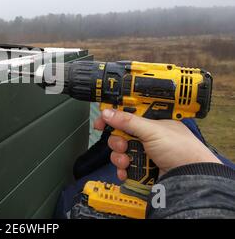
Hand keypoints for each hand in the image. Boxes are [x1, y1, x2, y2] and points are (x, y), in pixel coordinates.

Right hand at [94, 109, 221, 180]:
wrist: (190, 178)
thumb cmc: (181, 150)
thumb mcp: (152, 130)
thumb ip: (128, 121)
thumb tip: (107, 112)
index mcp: (152, 123)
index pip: (127, 116)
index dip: (113, 118)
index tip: (101, 122)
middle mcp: (148, 138)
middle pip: (121, 135)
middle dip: (117, 141)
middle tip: (123, 145)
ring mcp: (145, 154)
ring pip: (120, 152)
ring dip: (119, 157)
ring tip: (128, 161)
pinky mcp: (142, 169)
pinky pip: (124, 167)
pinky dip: (123, 170)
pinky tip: (127, 171)